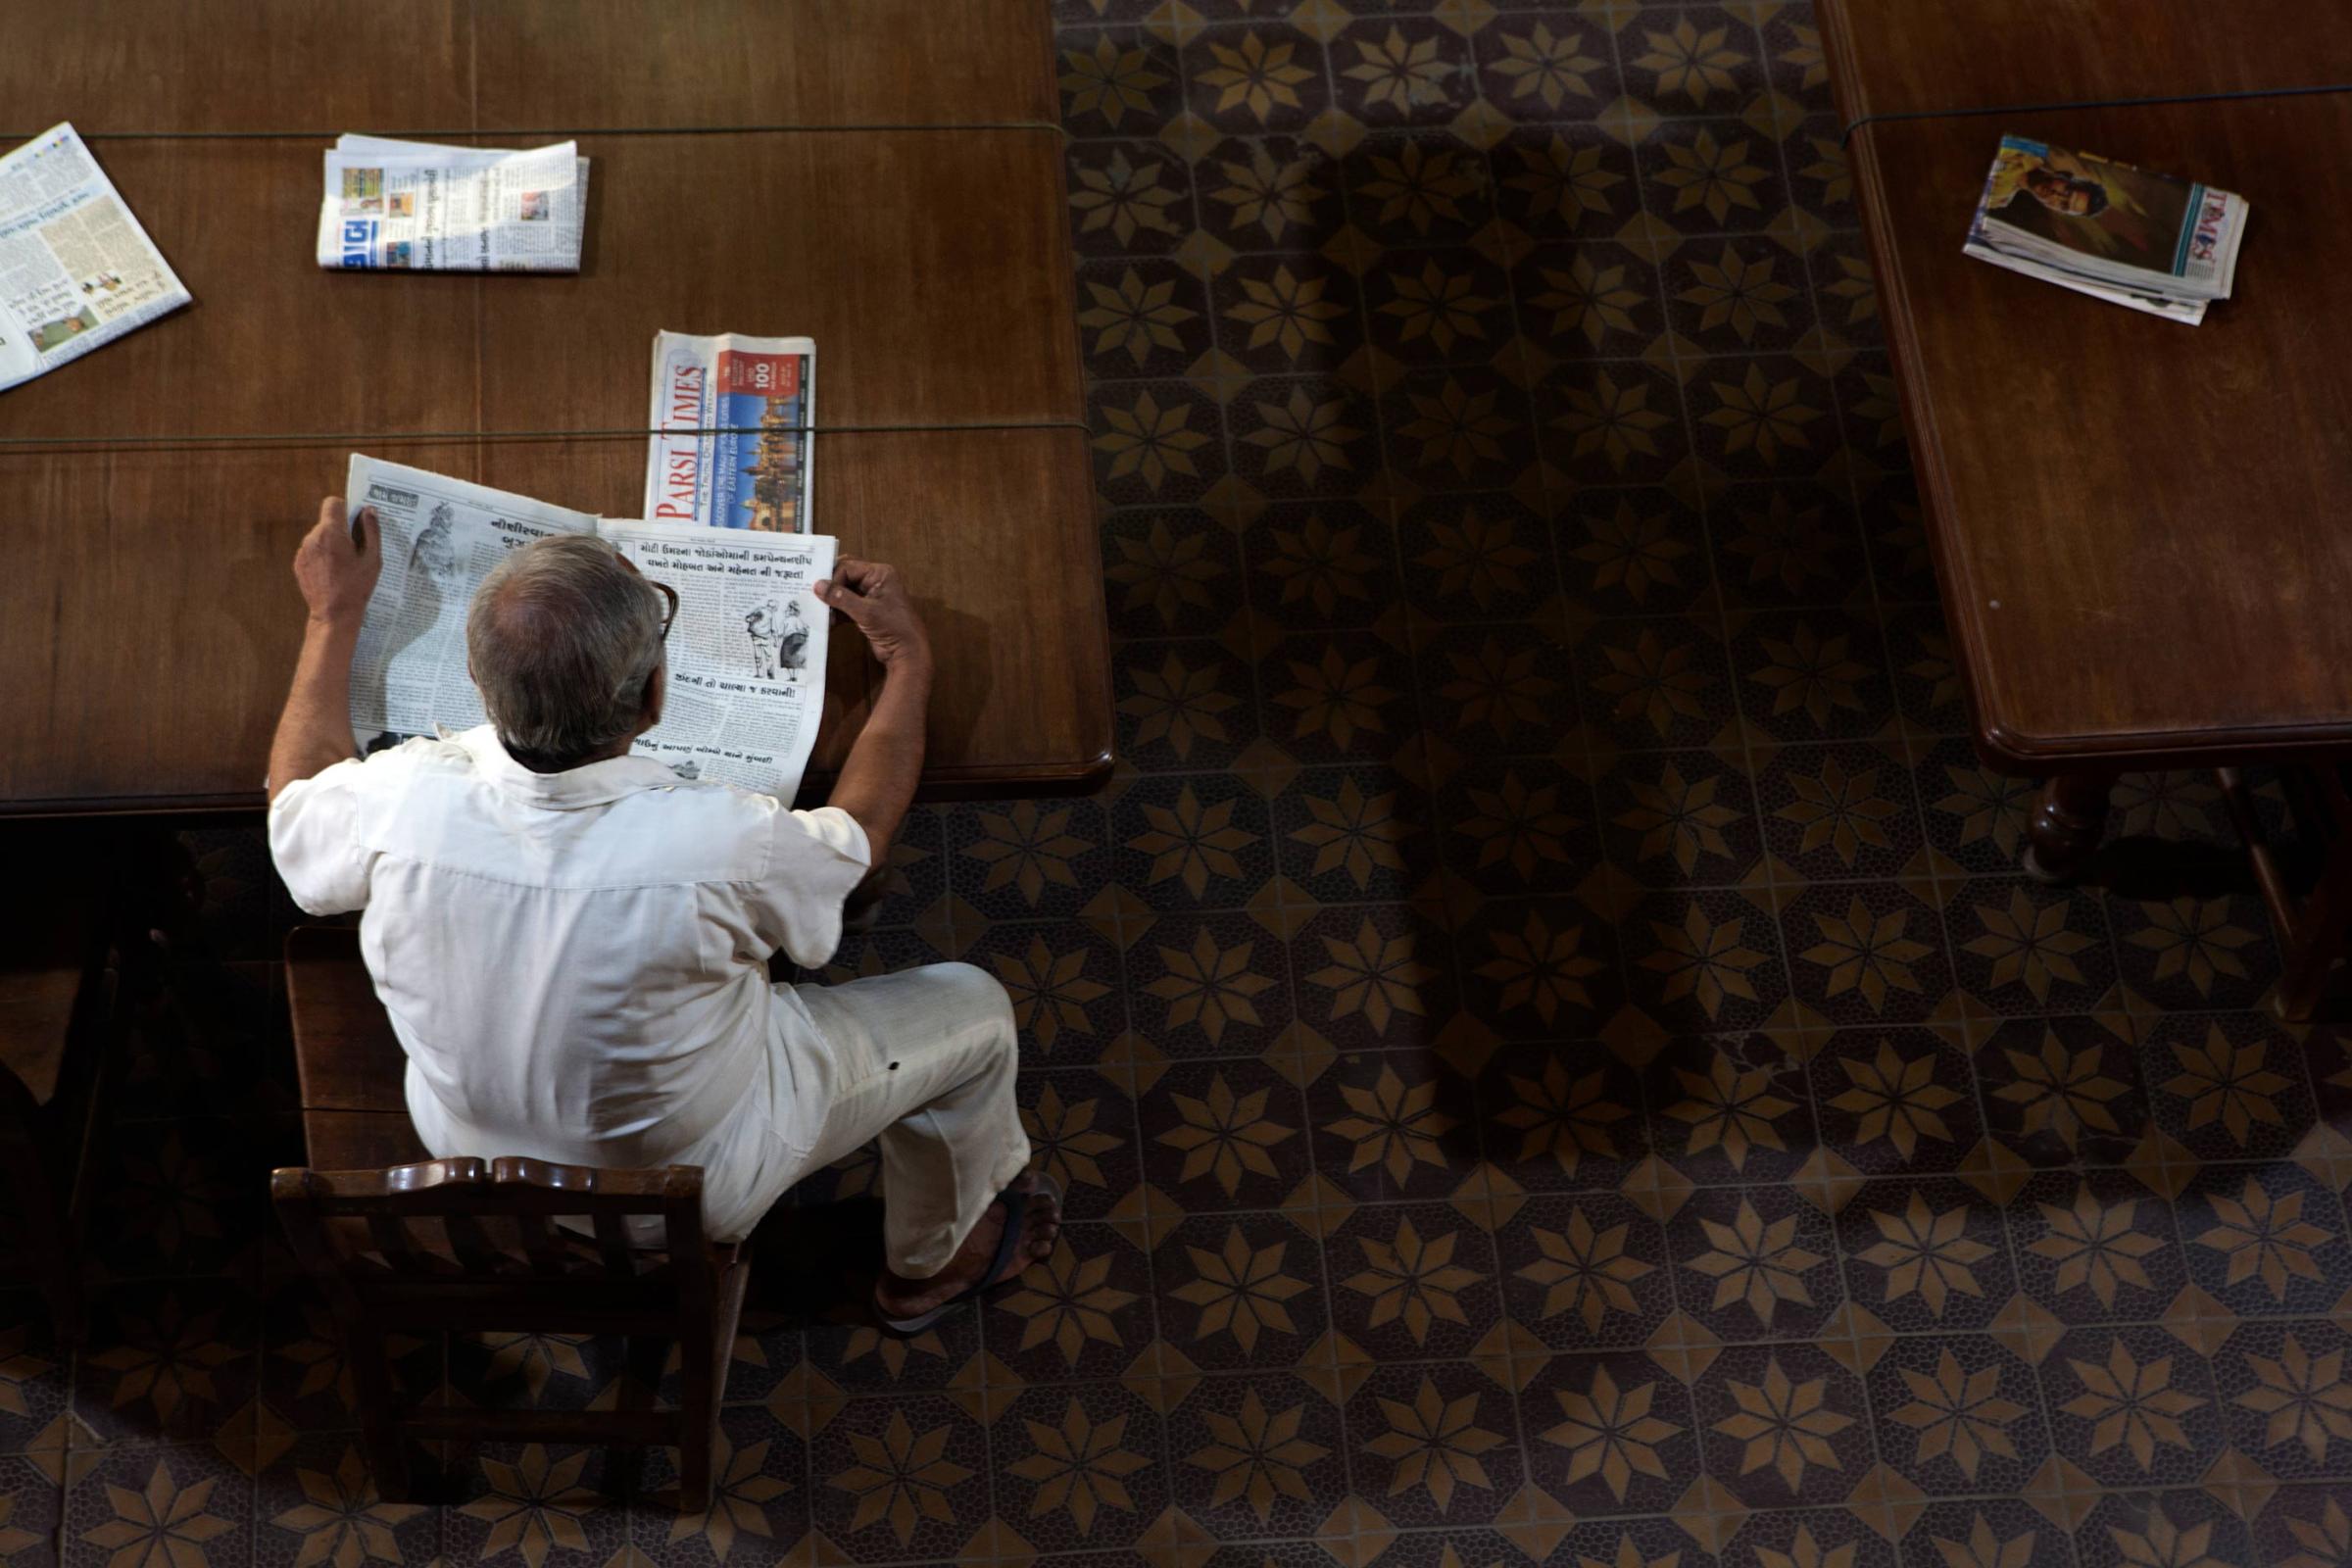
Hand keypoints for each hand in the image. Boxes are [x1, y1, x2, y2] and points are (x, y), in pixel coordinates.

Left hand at [293, 497, 381, 629]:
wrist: (333, 613)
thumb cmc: (356, 586)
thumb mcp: (372, 558)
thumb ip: (371, 531)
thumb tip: (369, 510)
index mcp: (332, 532)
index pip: (333, 503)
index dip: (345, 508)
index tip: (354, 522)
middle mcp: (313, 537)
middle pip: (327, 521)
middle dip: (340, 530)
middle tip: (354, 550)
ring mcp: (303, 550)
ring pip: (319, 537)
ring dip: (331, 544)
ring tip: (343, 565)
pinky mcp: (298, 563)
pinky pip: (312, 551)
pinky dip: (322, 556)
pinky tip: (332, 573)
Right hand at [815, 557, 930, 671]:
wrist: (908, 653)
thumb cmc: (892, 627)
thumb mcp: (865, 611)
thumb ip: (841, 597)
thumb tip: (818, 586)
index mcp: (880, 574)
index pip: (849, 567)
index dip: (833, 578)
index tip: (820, 592)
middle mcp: (876, 581)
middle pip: (846, 577)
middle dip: (831, 588)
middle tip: (813, 596)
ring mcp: (872, 597)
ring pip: (845, 593)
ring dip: (832, 603)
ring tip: (820, 613)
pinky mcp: (868, 611)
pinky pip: (848, 606)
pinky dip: (838, 613)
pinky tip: (828, 622)